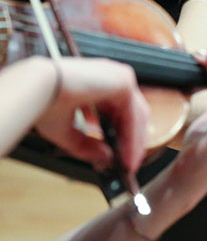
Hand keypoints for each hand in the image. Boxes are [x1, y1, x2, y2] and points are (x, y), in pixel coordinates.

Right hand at [33, 58, 149, 171]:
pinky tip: (127, 155)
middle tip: (128, 163)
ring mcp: (120, 77)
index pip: (120, 111)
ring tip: (128, 164)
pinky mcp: (124, 81)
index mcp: (99, 82)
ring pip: (136, 115)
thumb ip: (87, 145)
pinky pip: (134, 114)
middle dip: (131, 141)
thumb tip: (106, 158)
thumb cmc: (43, 101)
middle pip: (132, 113)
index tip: (121, 156)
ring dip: (134, 142)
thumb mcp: (67, 131)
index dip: (123, 135)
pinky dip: (133, 137)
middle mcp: (112, 77)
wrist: (37, 88)